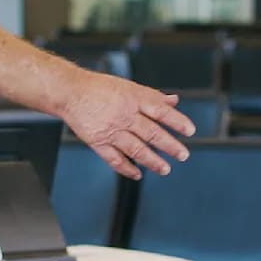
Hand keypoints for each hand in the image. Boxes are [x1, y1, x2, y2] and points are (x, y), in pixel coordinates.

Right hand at [61, 67, 194, 179]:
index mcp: (133, 98)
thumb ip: (152, 96)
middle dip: (170, 146)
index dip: (177, 121)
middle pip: (152, 133)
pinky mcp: (98, 142)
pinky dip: (127, 168)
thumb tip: (173, 101)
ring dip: (153, 161)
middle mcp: (124, 115)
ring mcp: (111, 130)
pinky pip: (115, 159)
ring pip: (136, 149)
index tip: (190, 131)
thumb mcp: (129, 86)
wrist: (70, 92)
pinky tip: (137, 173)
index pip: (161, 111)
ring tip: (165, 169)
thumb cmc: (99, 88)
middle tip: (183, 155)